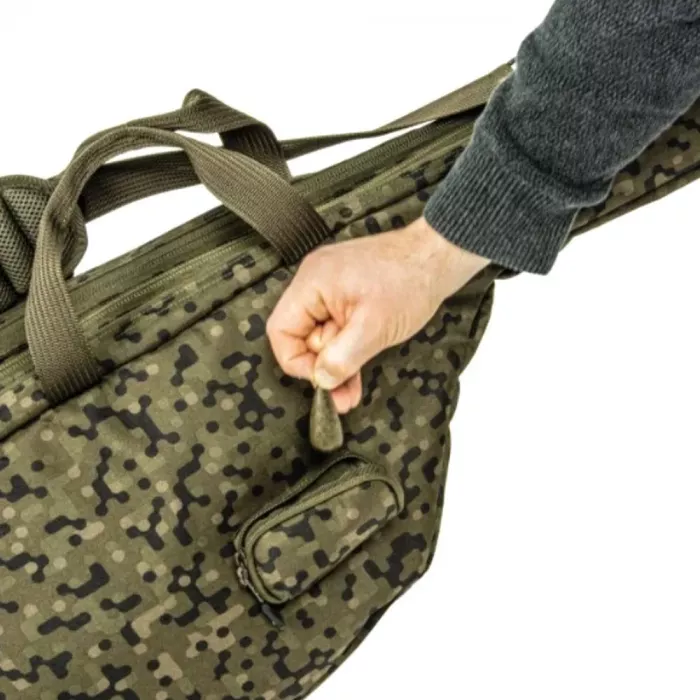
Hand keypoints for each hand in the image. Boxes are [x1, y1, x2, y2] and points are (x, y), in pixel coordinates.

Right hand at [266, 217, 489, 412]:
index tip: (321, 380)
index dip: (296, 361)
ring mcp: (330, 286)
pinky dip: (345, 348)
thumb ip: (342, 358)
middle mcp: (315, 281)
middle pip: (301, 335)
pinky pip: (336, 326)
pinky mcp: (347, 293)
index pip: (281, 329)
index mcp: (312, 283)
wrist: (437, 258)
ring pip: (321, 335)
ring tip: (351, 394)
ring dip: (336, 363)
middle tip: (342, 395)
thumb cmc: (409, 282)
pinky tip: (356, 371)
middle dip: (322, 367)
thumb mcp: (374, 329)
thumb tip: (321, 380)